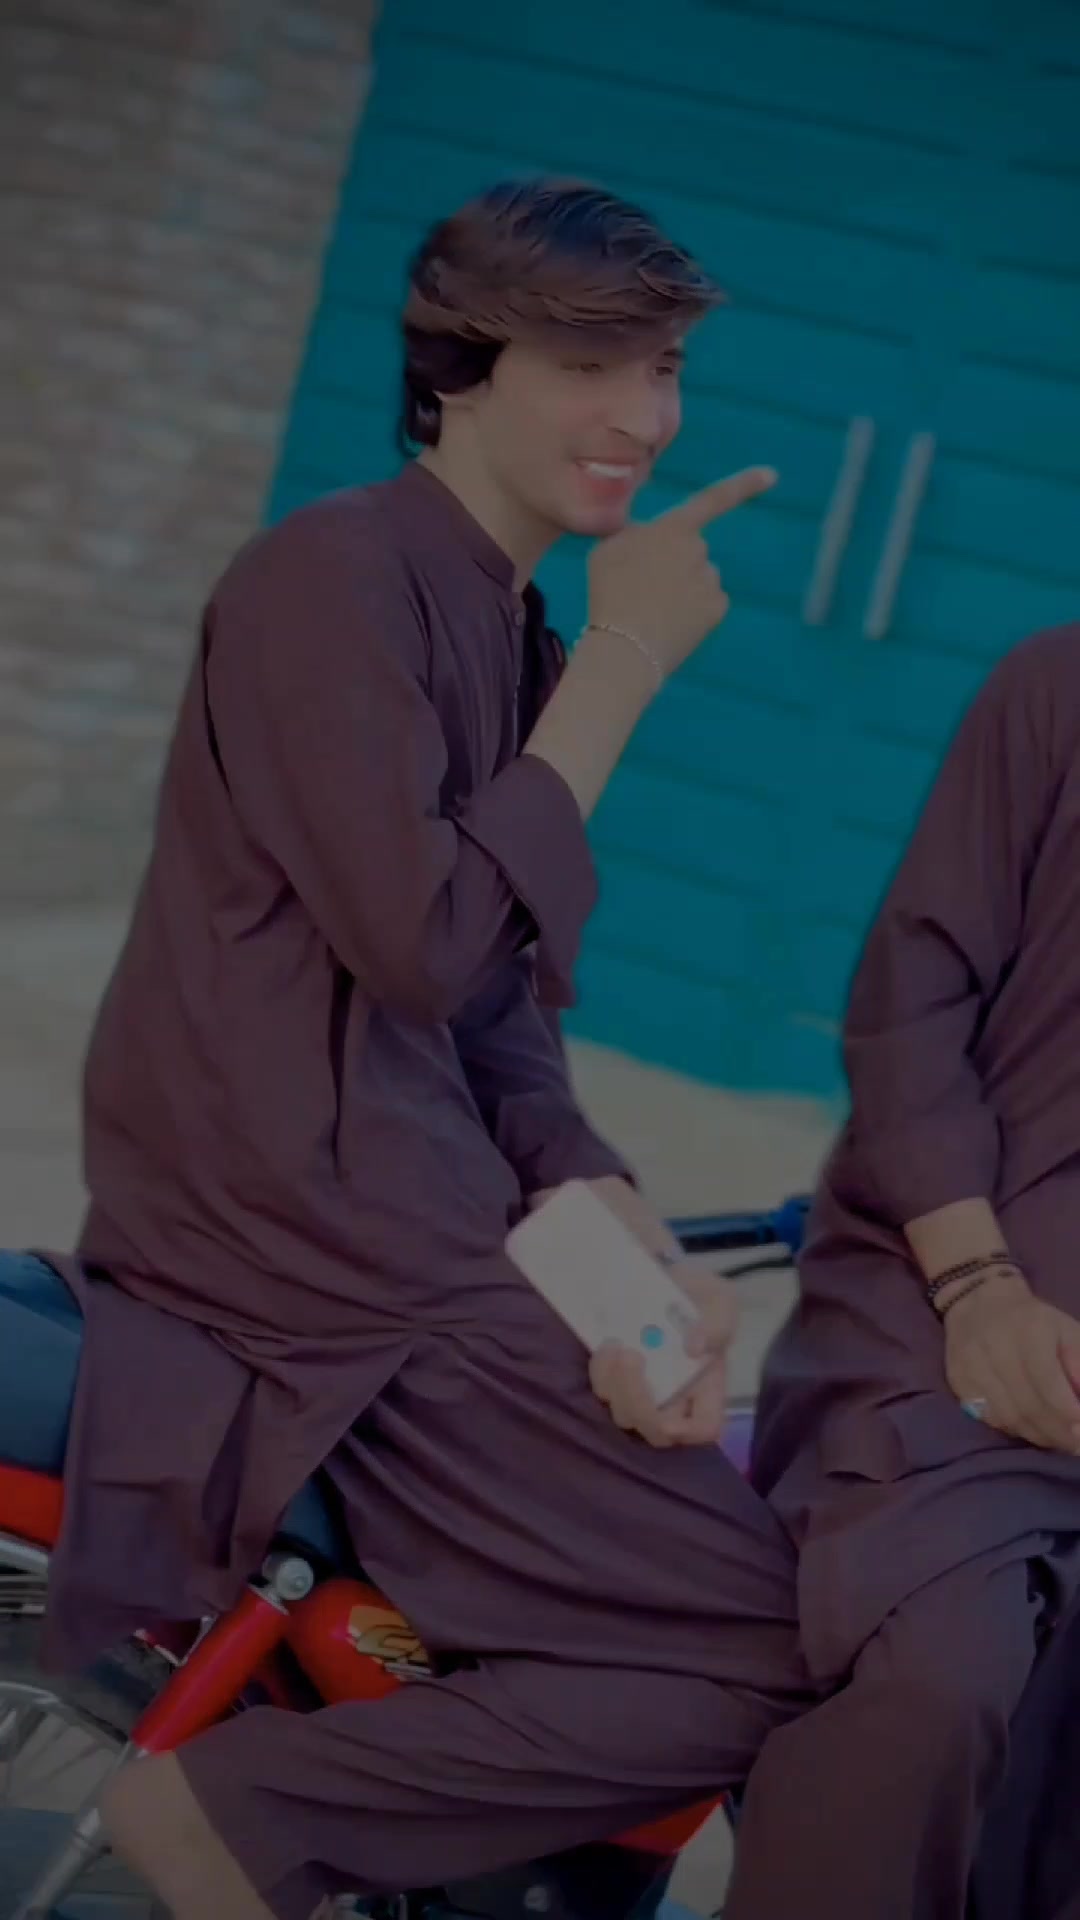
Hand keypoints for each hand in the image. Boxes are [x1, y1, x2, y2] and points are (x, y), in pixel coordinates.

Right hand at [586, 467, 777, 677]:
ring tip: (651, 611)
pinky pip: (708, 603)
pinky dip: (693, 612)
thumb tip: (648, 536)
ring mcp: (711, 580)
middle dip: (674, 563)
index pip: (712, 499)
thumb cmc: (608, 594)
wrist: (624, 646)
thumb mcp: (607, 549)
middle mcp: (699, 549)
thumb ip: (633, 534)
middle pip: (691, 550)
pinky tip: (670, 624)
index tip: (773, 475)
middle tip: (642, 589)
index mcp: (672, 528)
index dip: (744, 485)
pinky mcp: (717, 609)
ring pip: (700, 578)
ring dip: (682, 589)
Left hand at [590, 1262, 737, 1449]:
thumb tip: (694, 1348)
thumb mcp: (720, 1300)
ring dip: (615, 1384)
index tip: (670, 1409)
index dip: (688, 1431)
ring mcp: (641, 1390)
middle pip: (655, 1430)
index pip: (704, 1428)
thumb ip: (717, 1324)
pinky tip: (606, 1344)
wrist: (664, 1276)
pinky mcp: (614, 1377)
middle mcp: (674, 1398)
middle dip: (638, 1401)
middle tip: (631, 1357)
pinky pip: (603, 1390)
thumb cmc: (699, 1295)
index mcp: (707, 1387)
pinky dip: (601, 1372)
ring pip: (623, 1413)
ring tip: (614, 1345)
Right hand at [944, 1269, 1079, 1453]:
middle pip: (1027, 1404)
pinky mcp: (958, 1381)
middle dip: (1056, 1432)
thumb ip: (1079, 1365)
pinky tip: (1029, 1427)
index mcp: (1029, 1328)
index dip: (1066, 1412)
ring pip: (1008, 1417)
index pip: (1046, 1380)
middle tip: (1076, 1446)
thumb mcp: (1067, 1331)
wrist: (978, 1302)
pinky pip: (989, 1418)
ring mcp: (971, 1365)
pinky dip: (1014, 1429)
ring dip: (1037, 1435)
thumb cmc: (1033, 1321)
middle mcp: (995, 1346)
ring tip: (1056, 1440)